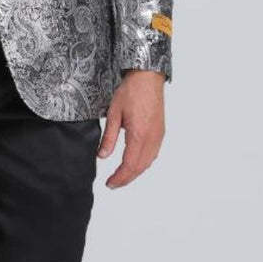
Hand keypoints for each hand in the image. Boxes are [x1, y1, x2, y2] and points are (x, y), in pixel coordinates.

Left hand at [97, 70, 165, 188]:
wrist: (147, 77)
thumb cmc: (131, 91)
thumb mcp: (114, 114)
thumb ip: (109, 137)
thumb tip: (102, 156)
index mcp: (139, 135)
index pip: (129, 165)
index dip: (119, 178)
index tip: (109, 183)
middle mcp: (152, 139)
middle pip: (140, 168)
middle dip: (126, 179)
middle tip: (113, 183)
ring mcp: (158, 136)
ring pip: (148, 162)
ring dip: (135, 172)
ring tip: (122, 176)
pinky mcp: (160, 132)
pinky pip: (153, 154)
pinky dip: (143, 163)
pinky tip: (135, 162)